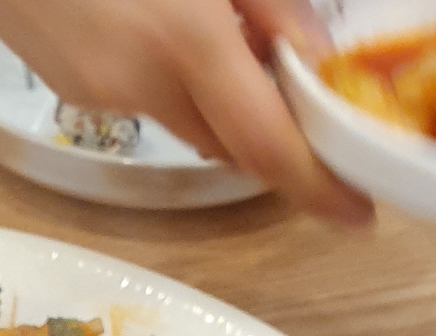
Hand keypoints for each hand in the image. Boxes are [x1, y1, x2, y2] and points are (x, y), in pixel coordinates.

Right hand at [0, 0, 373, 224]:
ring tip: (224, 37)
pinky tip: (163, 28)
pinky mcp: (79, 92)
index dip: (315, 186)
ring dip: (224, 104)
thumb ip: (270, 4)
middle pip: (232, 146)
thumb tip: (311, 56)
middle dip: (272, 134)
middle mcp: (145, 84)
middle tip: (303, 95)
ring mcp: (105, 95)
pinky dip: (177, 84)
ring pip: (193, 126)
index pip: (266, 142)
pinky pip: (151, 103)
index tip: (356, 214)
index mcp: (187, 39)